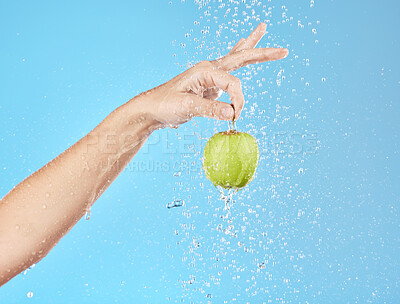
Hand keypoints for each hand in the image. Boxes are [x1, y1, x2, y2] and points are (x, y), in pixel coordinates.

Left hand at [135, 23, 287, 127]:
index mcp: (204, 71)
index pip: (233, 83)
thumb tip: (232, 113)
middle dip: (261, 53)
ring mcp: (210, 76)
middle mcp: (209, 69)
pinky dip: (238, 59)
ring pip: (235, 59)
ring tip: (261, 30)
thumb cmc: (165, 105)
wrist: (152, 109)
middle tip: (283, 51)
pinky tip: (242, 46)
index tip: (236, 115)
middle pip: (240, 57)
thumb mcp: (187, 107)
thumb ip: (210, 109)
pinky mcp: (209, 86)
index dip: (239, 99)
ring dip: (250, 47)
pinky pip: (229, 72)